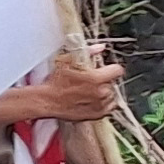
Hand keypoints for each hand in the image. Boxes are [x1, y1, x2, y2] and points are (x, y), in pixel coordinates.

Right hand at [0, 47, 127, 129]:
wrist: (46, 101)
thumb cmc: (54, 82)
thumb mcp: (67, 61)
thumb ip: (87, 53)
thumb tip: (100, 47)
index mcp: (97, 78)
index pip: (117, 70)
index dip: (110, 68)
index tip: (105, 70)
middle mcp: (101, 93)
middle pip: (112, 83)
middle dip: (104, 81)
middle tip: (90, 81)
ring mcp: (100, 105)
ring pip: (111, 95)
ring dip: (104, 92)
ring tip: (90, 91)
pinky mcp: (97, 115)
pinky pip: (108, 108)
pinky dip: (103, 104)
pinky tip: (91, 100)